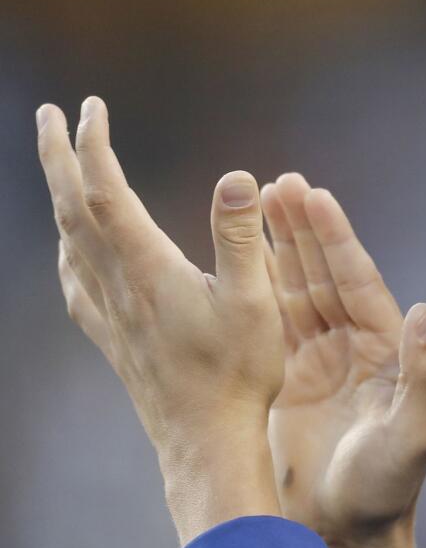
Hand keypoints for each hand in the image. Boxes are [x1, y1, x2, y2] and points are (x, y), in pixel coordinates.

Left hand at [42, 97, 283, 545]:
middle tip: (48, 114)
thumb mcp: (254, 301)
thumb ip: (241, 237)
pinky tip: (69, 250)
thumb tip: (236, 174)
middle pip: (71, 209)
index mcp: (148, 269)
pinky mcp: (112, 338)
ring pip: (67, 241)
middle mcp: (117, 286)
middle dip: (56, 156)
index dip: (94, 144)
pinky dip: (64, 247)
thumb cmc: (239, 374)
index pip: (107, 191)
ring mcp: (109, 314)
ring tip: (58, 167)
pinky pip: (73, 281)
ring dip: (58, 194)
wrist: (207, 441)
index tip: (92, 105)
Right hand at [261, 174, 425, 547]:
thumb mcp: (415, 433)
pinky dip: (253, 288)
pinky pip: (267, 323)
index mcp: (385, 348)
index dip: (337, 238)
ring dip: (276, 248)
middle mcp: (352, 344)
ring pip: (292, 290)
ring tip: (254, 202)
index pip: (358, 281)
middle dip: (302, 229)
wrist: (346, 530)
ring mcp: (316, 358)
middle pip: (323, 274)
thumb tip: (425, 312)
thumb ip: (424, 375)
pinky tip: (235, 257)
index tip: (316, 195)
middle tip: (277, 182)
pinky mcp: (284, 378)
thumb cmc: (388, 486)